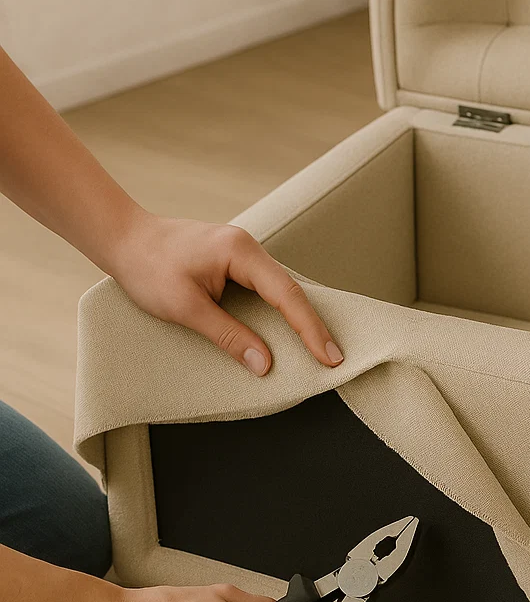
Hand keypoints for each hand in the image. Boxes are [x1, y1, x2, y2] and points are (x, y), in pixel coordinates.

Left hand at [108, 211, 342, 375]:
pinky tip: (290, 333)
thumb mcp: (185, 308)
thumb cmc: (147, 267)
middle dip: (314, 327)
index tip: (329, 357)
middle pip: (292, 291)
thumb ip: (228, 335)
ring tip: (320, 351)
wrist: (122, 237)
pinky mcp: (235, 264)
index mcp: (240, 252)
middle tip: (335, 359)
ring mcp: (243, 254)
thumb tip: (264, 364)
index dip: (310, 330)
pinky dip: (280, 313)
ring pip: (281, 291)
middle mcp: (248, 248)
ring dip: (299, 321)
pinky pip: (266, 291)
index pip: (286, 295)